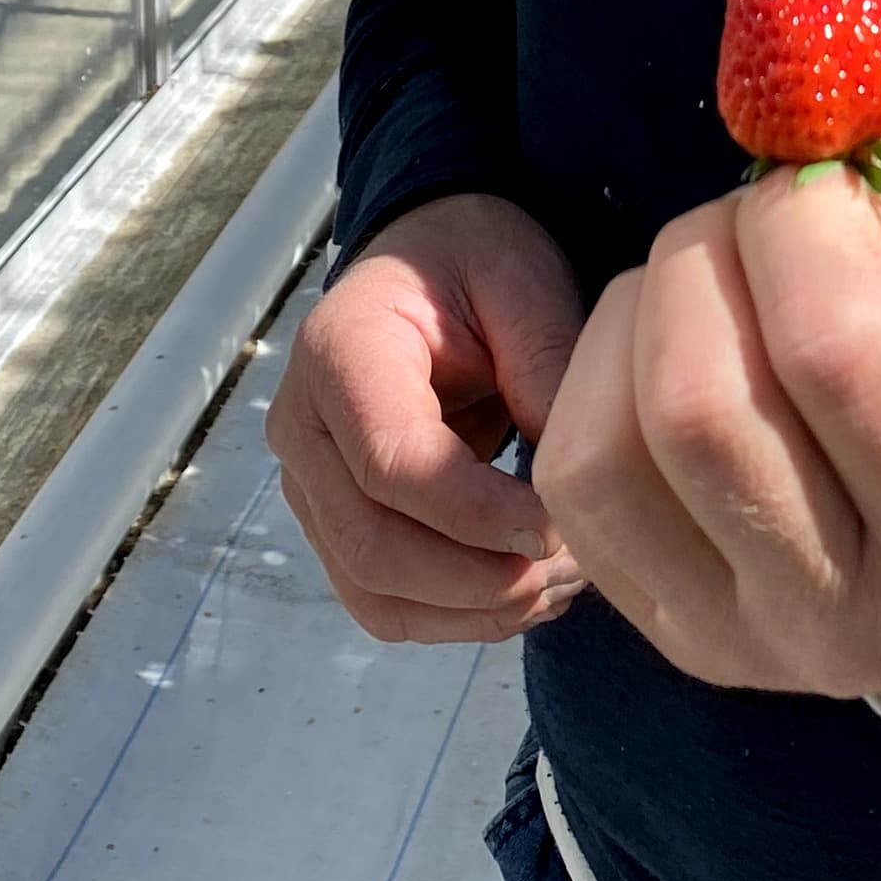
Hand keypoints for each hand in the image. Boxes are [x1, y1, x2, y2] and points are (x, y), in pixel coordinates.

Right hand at [269, 192, 589, 642]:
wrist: (429, 265)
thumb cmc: (476, 263)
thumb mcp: (522, 282)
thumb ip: (545, 367)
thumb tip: (573, 483)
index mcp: (340, 352)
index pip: (392, 461)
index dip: (478, 512)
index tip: (563, 526)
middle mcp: (303, 428)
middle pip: (373, 545)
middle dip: (481, 577)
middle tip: (577, 566)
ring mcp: (311, 486)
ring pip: (376, 592)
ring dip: (475, 610)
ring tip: (566, 583)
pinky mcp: (337, 525)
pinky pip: (386, 603)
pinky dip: (458, 618)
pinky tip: (532, 593)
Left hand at [532, 132, 880, 699]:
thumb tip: (874, 183)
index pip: (831, 344)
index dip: (808, 215)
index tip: (847, 181)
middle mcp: (850, 616)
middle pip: (696, 400)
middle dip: (717, 248)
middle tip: (786, 215)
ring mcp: (747, 641)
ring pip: (606, 448)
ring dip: (649, 307)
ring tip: (739, 277)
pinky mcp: (677, 628)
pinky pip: (575, 480)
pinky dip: (605, 372)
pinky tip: (692, 343)